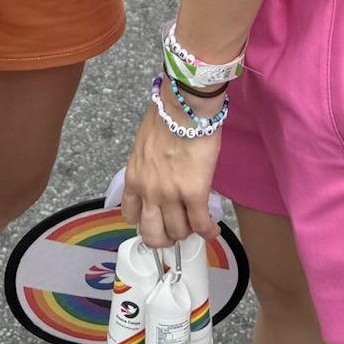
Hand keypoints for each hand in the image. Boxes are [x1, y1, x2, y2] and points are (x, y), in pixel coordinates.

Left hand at [121, 93, 222, 248]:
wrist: (184, 105)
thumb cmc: (167, 115)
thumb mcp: (145, 144)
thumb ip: (148, 165)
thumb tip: (161, 172)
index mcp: (134, 177)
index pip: (130, 215)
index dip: (144, 222)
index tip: (156, 220)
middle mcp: (148, 191)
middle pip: (152, 234)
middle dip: (165, 238)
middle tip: (177, 231)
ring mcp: (170, 194)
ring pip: (177, 232)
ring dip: (188, 232)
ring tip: (197, 225)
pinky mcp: (194, 192)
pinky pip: (201, 224)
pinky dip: (208, 231)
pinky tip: (214, 229)